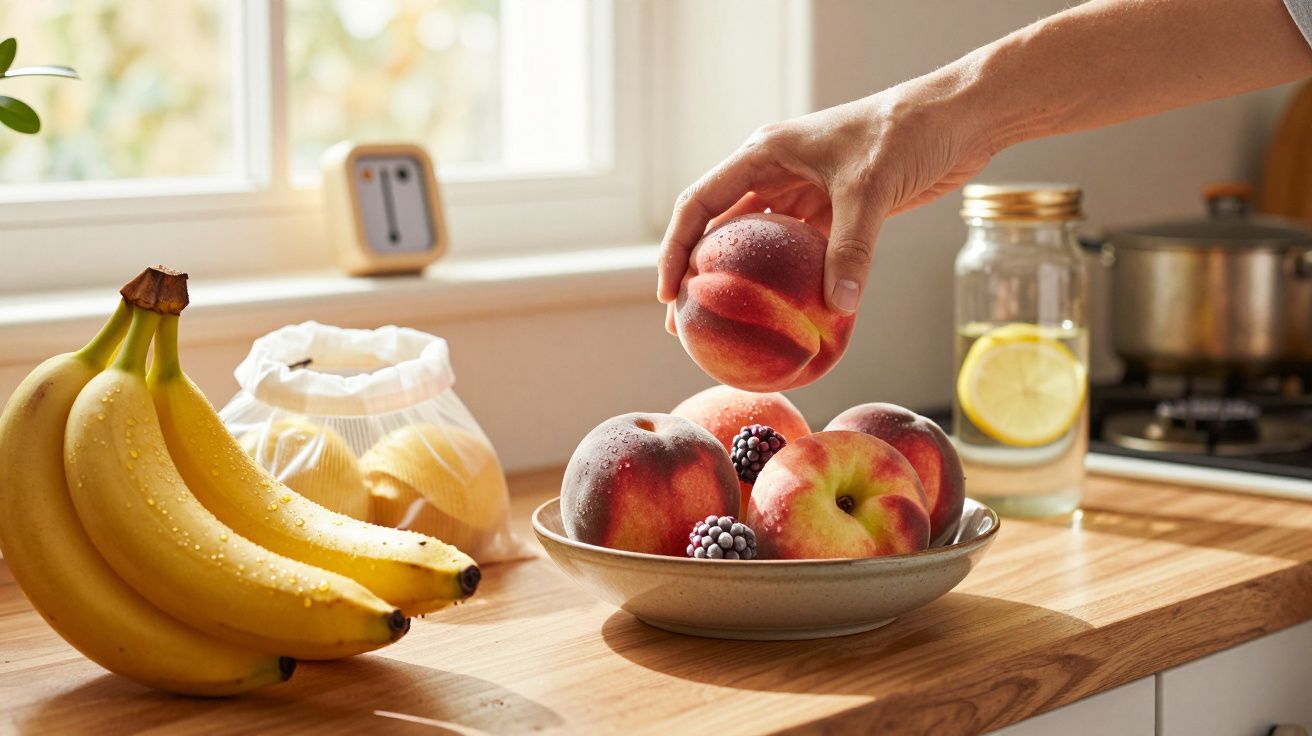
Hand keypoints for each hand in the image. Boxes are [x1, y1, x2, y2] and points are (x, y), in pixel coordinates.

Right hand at [657, 74, 996, 330]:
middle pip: (719, 229)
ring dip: (737, 282)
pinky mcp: (832, 211)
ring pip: (755, 244)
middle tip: (683, 324)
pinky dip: (787, 283)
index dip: (676, 249)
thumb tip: (837, 308)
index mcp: (764, 155)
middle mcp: (774, 172)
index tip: (670, 294)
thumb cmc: (907, 133)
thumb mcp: (870, 189)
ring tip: (720, 328)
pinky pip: (798, 254)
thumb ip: (851, 249)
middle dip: (696, 275)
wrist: (957, 117)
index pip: (701, 204)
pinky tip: (782, 315)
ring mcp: (801, 192)